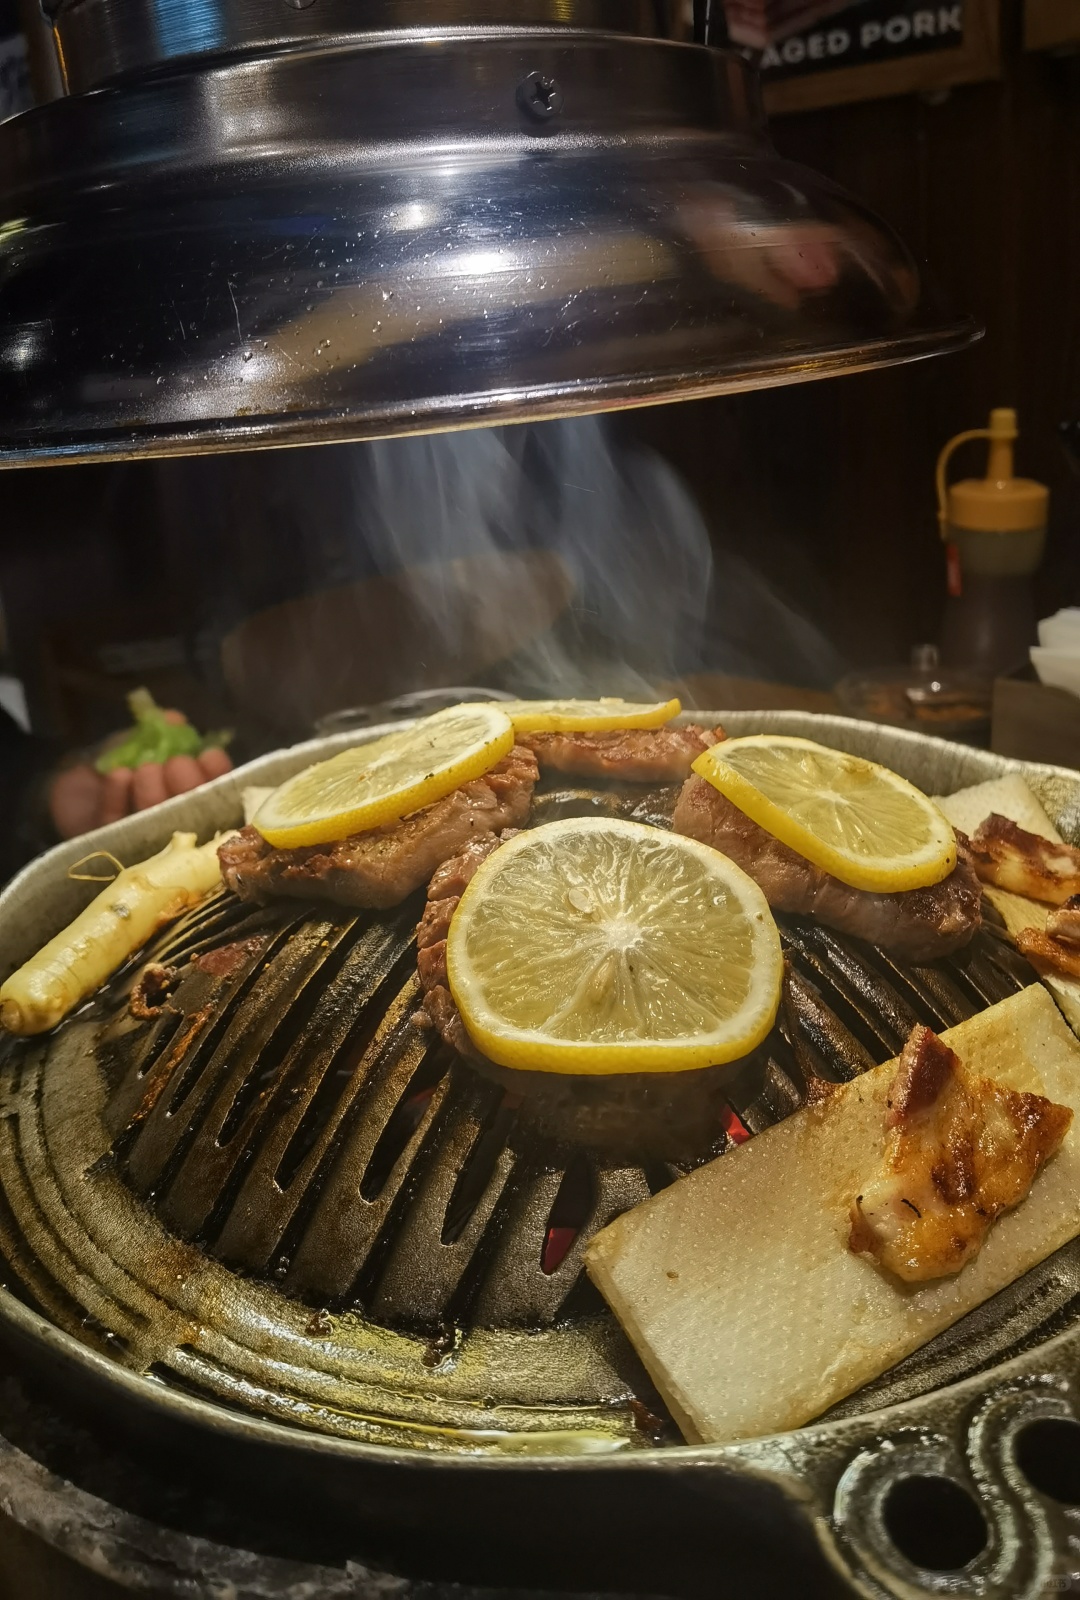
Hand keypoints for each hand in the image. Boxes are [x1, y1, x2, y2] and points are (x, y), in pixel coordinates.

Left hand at [48, 711, 233, 839]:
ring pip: (157, 822)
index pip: (213, 789)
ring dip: (155, 793)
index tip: (210, 755)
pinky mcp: (109, 844)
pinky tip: (119, 774)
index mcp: (187, 795)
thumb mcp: (135, 742)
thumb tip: (174, 718)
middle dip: (189, 785)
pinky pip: (117, 823)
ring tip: (146, 768)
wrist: (68, 788)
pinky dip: (118, 798)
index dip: (216, 774)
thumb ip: (157, 732)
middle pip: (193, 812)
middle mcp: (172, 820)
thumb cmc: (113, 765)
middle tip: (178, 764)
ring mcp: (142, 838)